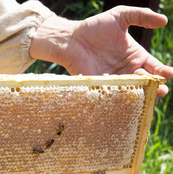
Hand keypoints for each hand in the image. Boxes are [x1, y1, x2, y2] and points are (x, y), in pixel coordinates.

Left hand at [29, 5, 171, 96]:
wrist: (71, 40)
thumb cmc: (94, 27)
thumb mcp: (120, 16)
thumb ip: (140, 16)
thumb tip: (164, 21)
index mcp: (135, 56)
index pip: (154, 67)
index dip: (163, 71)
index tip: (169, 74)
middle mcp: (126, 71)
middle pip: (146, 82)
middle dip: (155, 87)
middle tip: (161, 90)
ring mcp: (114, 80)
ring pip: (132, 91)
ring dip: (141, 94)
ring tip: (149, 96)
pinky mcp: (100, 87)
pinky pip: (114, 95)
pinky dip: (122, 98)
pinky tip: (128, 99)